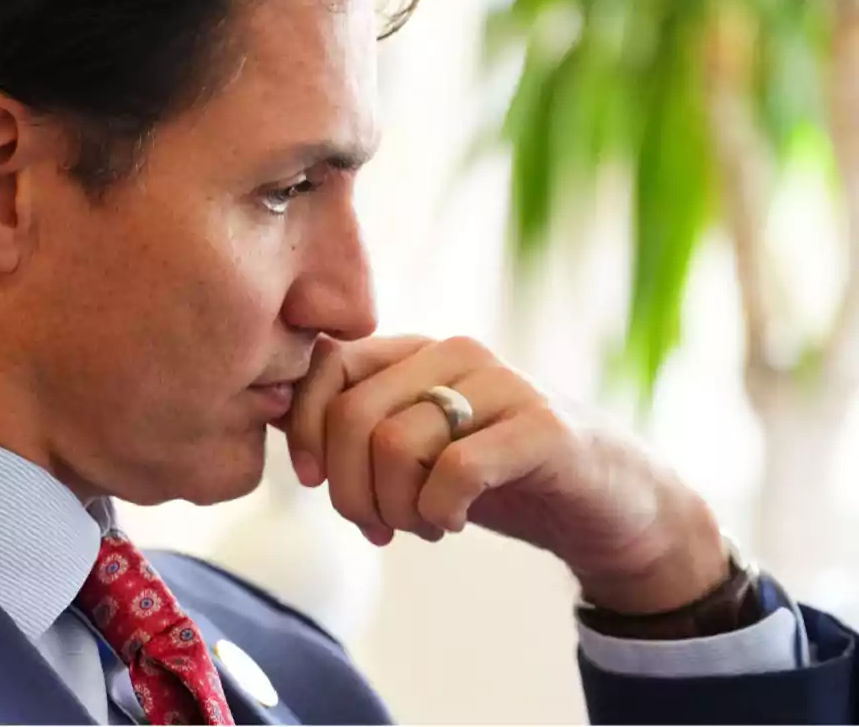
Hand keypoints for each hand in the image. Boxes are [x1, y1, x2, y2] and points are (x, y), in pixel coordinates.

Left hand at [281, 335, 729, 614]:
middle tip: (376, 524)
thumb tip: (271, 412)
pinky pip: (454, 470)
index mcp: (416, 351)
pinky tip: (454, 522)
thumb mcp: (413, 446)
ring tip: (422, 524)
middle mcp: (456, 353)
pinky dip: (439, 512)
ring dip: (395, 508)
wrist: (605, 504)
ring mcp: (503, 384)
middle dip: (347, 488)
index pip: (326, 366)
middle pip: (352, 415)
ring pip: (396, 444)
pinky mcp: (543, 427)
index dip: (304, 429)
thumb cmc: (494, 475)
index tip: (313, 481)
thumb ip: (351, 426)